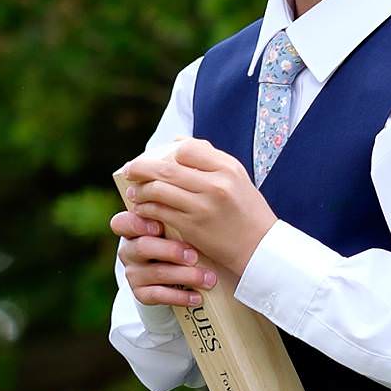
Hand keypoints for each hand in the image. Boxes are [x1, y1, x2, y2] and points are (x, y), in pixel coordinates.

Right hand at [111, 185, 218, 307]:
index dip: (138, 224)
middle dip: (167, 250)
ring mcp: (134, 272)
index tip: (160, 225)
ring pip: (153, 273)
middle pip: (140, 247)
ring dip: (182, 275)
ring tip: (207, 277)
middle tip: (193, 253)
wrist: (184, 272)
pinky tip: (197, 295)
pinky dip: (179, 296)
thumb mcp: (179, 217)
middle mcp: (130, 248)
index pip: (124, 221)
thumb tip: (191, 172)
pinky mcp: (142, 293)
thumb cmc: (185, 235)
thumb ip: (178, 198)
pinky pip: (156, 296)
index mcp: (135, 225)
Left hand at [122, 142, 275, 278]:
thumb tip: (177, 142)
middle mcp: (215, 185)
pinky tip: (142, 209)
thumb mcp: (238, 178)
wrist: (260, 248)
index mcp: (228, 168)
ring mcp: (202, 206)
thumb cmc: (247, 211)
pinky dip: (146, 208)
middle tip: (130, 170)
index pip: (187, 148)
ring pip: (158, 190)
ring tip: (134, 192)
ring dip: (140, 190)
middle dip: (141, 168)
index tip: (157, 159)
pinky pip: (160, 212)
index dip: (167, 152)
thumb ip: (210, 158)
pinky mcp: (192, 227)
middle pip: (166, 168)